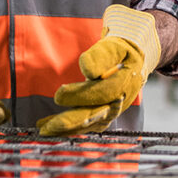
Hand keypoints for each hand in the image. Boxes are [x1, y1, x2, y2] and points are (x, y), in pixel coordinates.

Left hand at [37, 5, 160, 135]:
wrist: (132, 60)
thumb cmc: (120, 51)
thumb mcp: (114, 46)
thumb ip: (102, 56)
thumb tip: (88, 70)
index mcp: (126, 81)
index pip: (103, 92)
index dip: (81, 95)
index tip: (59, 94)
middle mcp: (121, 100)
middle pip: (96, 114)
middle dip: (71, 121)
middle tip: (48, 127)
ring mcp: (113, 110)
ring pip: (90, 123)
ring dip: (67, 129)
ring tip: (44, 130)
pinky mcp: (105, 115)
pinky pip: (86, 124)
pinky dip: (69, 128)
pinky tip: (49, 127)